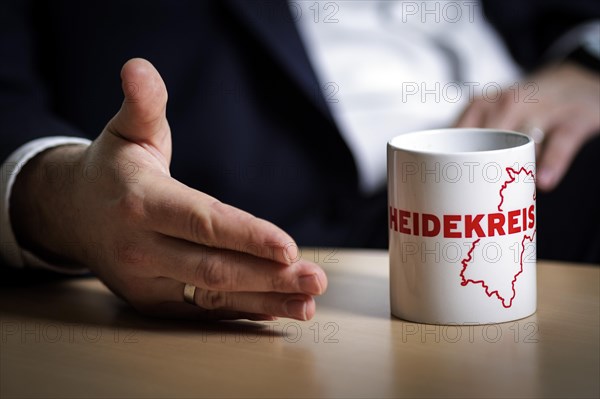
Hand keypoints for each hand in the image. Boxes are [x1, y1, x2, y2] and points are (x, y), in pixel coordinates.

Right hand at [10, 58, 326, 320]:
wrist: (70, 214)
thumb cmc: (112, 170)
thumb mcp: (127, 131)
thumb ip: (143, 103)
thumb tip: (139, 67)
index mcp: (142, 202)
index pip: (203, 222)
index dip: (246, 236)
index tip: (289, 248)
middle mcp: (142, 249)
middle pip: (214, 269)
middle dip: (269, 277)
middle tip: (316, 279)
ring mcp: (146, 281)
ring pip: (213, 296)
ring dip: (265, 301)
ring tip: (308, 304)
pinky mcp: (153, 302)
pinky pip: (204, 310)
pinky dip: (243, 311)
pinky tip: (277, 309)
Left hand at [455, 62, 599, 190]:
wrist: (575, 82)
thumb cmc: (523, 111)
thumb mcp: (492, 118)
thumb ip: (468, 144)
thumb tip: (443, 182)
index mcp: (481, 106)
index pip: (456, 133)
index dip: (446, 158)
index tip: (439, 184)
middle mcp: (507, 103)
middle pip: (485, 136)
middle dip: (474, 164)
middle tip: (465, 195)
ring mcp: (541, 110)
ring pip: (520, 137)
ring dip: (509, 163)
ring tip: (500, 190)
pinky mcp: (573, 120)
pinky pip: (560, 143)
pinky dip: (551, 162)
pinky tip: (542, 181)